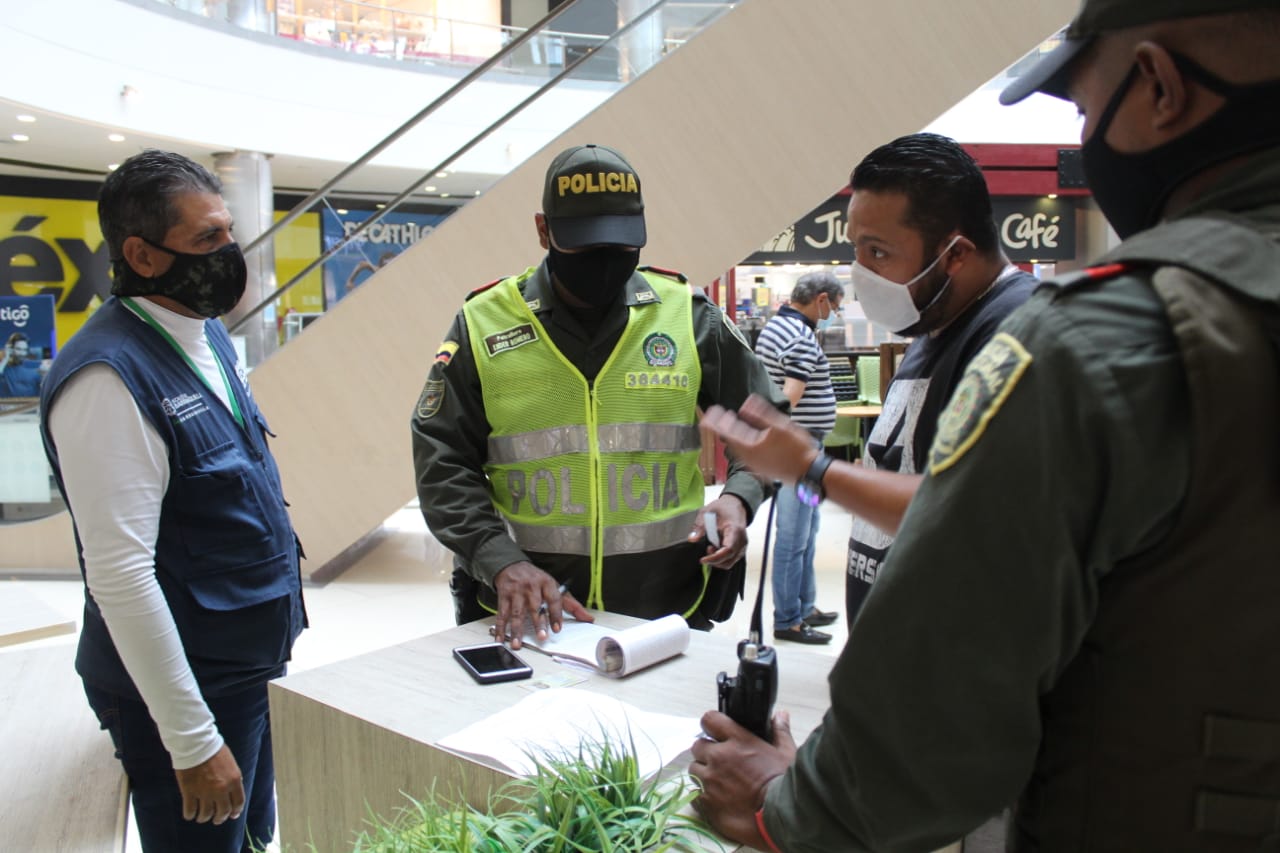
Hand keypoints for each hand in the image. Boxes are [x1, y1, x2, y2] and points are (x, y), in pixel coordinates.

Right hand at [174, 744, 243, 824]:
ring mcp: (204, 793)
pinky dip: (190, 815)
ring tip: (202, 817)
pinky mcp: (189, 793)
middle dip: (220, 818)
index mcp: (234, 781)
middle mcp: (221, 790)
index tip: (232, 815)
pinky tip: (190, 814)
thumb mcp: (231, 764)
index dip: (235, 811)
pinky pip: (190, 811)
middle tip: (217, 819)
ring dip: (204, 818)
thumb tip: (233, 791)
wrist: (196, 745)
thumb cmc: (214, 750)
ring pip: (206, 814)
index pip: (238, 803)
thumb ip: (233, 779)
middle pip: (223, 812)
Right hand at [492, 561, 591, 648]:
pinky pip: (502, 614)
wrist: (511, 565)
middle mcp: (531, 587)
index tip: (558, 628)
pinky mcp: (504, 597)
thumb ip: (570, 604)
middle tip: (542, 636)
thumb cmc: (536, 579)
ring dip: (517, 629)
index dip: (556, 614)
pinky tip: (502, 638)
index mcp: (546, 583)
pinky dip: (501, 627)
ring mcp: (516, 592)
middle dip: (538, 623)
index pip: (554, 599)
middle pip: (535, 607)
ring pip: (517, 612)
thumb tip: (588, 618)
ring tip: (518, 643)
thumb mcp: (554, 587)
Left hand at [689, 494, 748, 568]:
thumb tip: (692, 539)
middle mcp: (741, 539)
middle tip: (705, 550)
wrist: (735, 505)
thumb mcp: (707, 512)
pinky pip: (732, 559)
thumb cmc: (723, 507)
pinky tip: (715, 548)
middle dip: (714, 560)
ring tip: (710, 547)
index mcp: (735, 529)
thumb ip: (699, 526)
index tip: (703, 559)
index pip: (728, 550)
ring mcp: (742, 545)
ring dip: (718, 560)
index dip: (715, 558)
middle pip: (729, 559)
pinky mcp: (740, 548)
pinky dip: (722, 558)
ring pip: (730, 562)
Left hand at [689, 710, 796, 848]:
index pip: (710, 720)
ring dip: (703, 772)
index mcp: (737, 740)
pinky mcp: (705, 801)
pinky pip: (695, 792)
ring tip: (718, 782)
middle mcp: (719, 756)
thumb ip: (780, 732)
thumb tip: (781, 715)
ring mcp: (709, 780)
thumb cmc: (783, 783)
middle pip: (698, 746)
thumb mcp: (786, 753)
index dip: (711, 725)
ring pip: (694, 769)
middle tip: (720, 761)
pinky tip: (717, 798)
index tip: (716, 732)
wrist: (778, 817)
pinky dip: (703, 794)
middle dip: (706, 752)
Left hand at [701, 394, 818, 485]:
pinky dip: (740, 443)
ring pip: (737, 448)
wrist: (808, 472)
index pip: (726, 432)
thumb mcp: (780, 426)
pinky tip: (745, 437)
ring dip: (732, 434)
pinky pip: (745, 454)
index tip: (709, 411)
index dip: (716, 421)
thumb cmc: (796, 448)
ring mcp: (754, 466)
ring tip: (729, 423)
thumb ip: (761, 415)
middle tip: (715, 415)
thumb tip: (745, 404)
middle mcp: (747, 459)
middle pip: (729, 440)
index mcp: (749, 448)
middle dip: (722, 426)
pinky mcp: (761, 469)